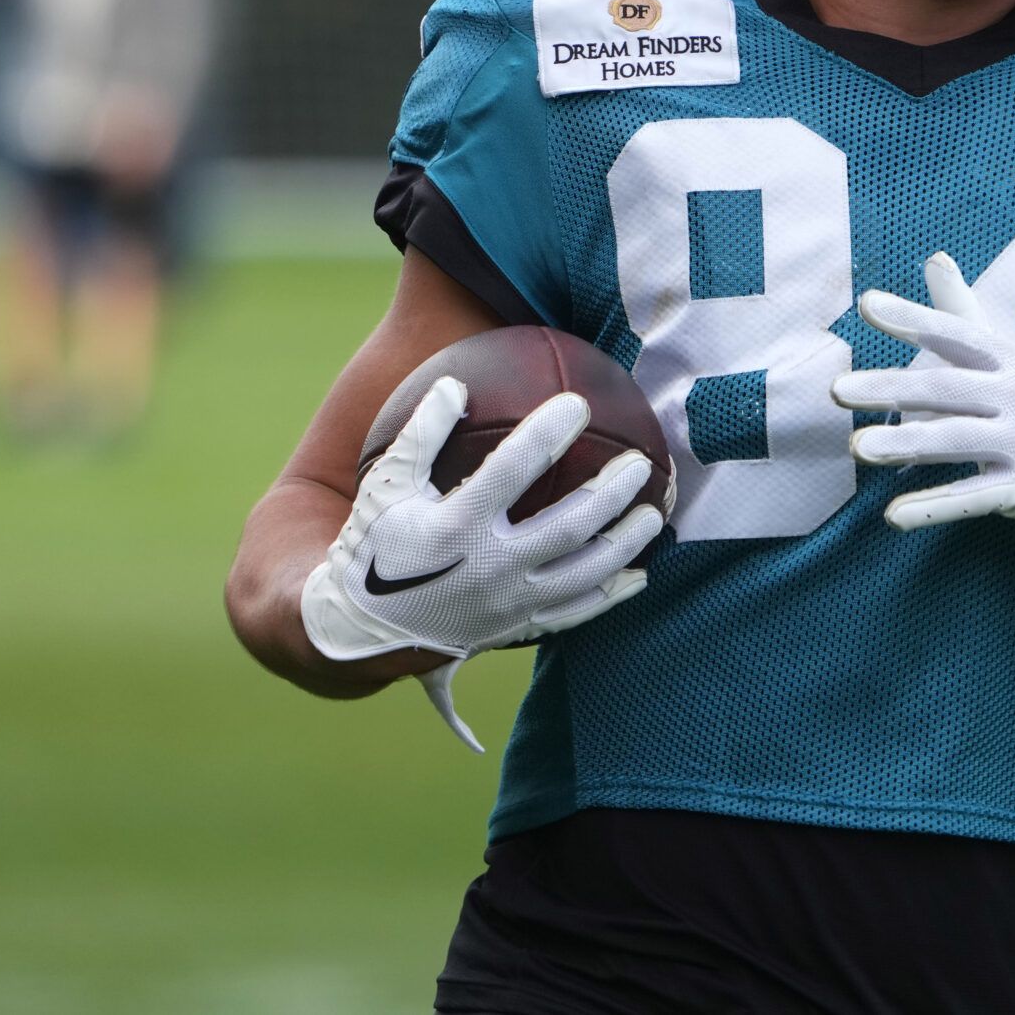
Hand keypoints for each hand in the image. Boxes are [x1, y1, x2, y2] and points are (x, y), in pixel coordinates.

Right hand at [300, 374, 664, 750]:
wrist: (362, 629)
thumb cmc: (375, 546)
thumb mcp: (386, 486)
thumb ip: (420, 435)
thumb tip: (453, 385)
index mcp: (455, 527)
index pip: (512, 471)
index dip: (547, 433)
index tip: (578, 403)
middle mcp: (489, 568)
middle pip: (568, 527)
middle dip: (610, 493)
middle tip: (639, 463)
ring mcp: (508, 604)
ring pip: (583, 574)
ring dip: (625, 543)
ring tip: (653, 513)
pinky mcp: (517, 627)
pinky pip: (575, 613)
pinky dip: (610, 595)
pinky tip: (639, 576)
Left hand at [833, 252, 1014, 598]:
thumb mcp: (1010, 357)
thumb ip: (963, 314)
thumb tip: (934, 260)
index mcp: (1010, 362)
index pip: (957, 334)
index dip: (914, 319)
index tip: (867, 305)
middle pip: (946, 388)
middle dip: (891, 387)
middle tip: (838, 390)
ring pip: (956, 440)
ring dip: (905, 443)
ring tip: (858, 447)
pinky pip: (971, 498)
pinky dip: (932, 507)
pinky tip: (894, 513)